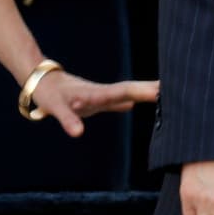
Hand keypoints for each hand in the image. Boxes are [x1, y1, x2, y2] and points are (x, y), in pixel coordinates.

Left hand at [28, 72, 159, 136]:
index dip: (141, 91)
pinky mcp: (96, 99)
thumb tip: (78, 133)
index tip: (160, 90)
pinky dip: (129, 98)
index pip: (122, 91)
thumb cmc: (47, 94)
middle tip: (173, 88)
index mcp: (95, 93)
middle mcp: (101, 93)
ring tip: (164, 92)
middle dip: (150, 89)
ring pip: (127, 92)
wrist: (40, 81)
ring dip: (145, 92)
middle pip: (130, 90)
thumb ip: (68, 120)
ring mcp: (100, 95)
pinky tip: (135, 104)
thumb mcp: (55, 107)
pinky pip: (117, 98)